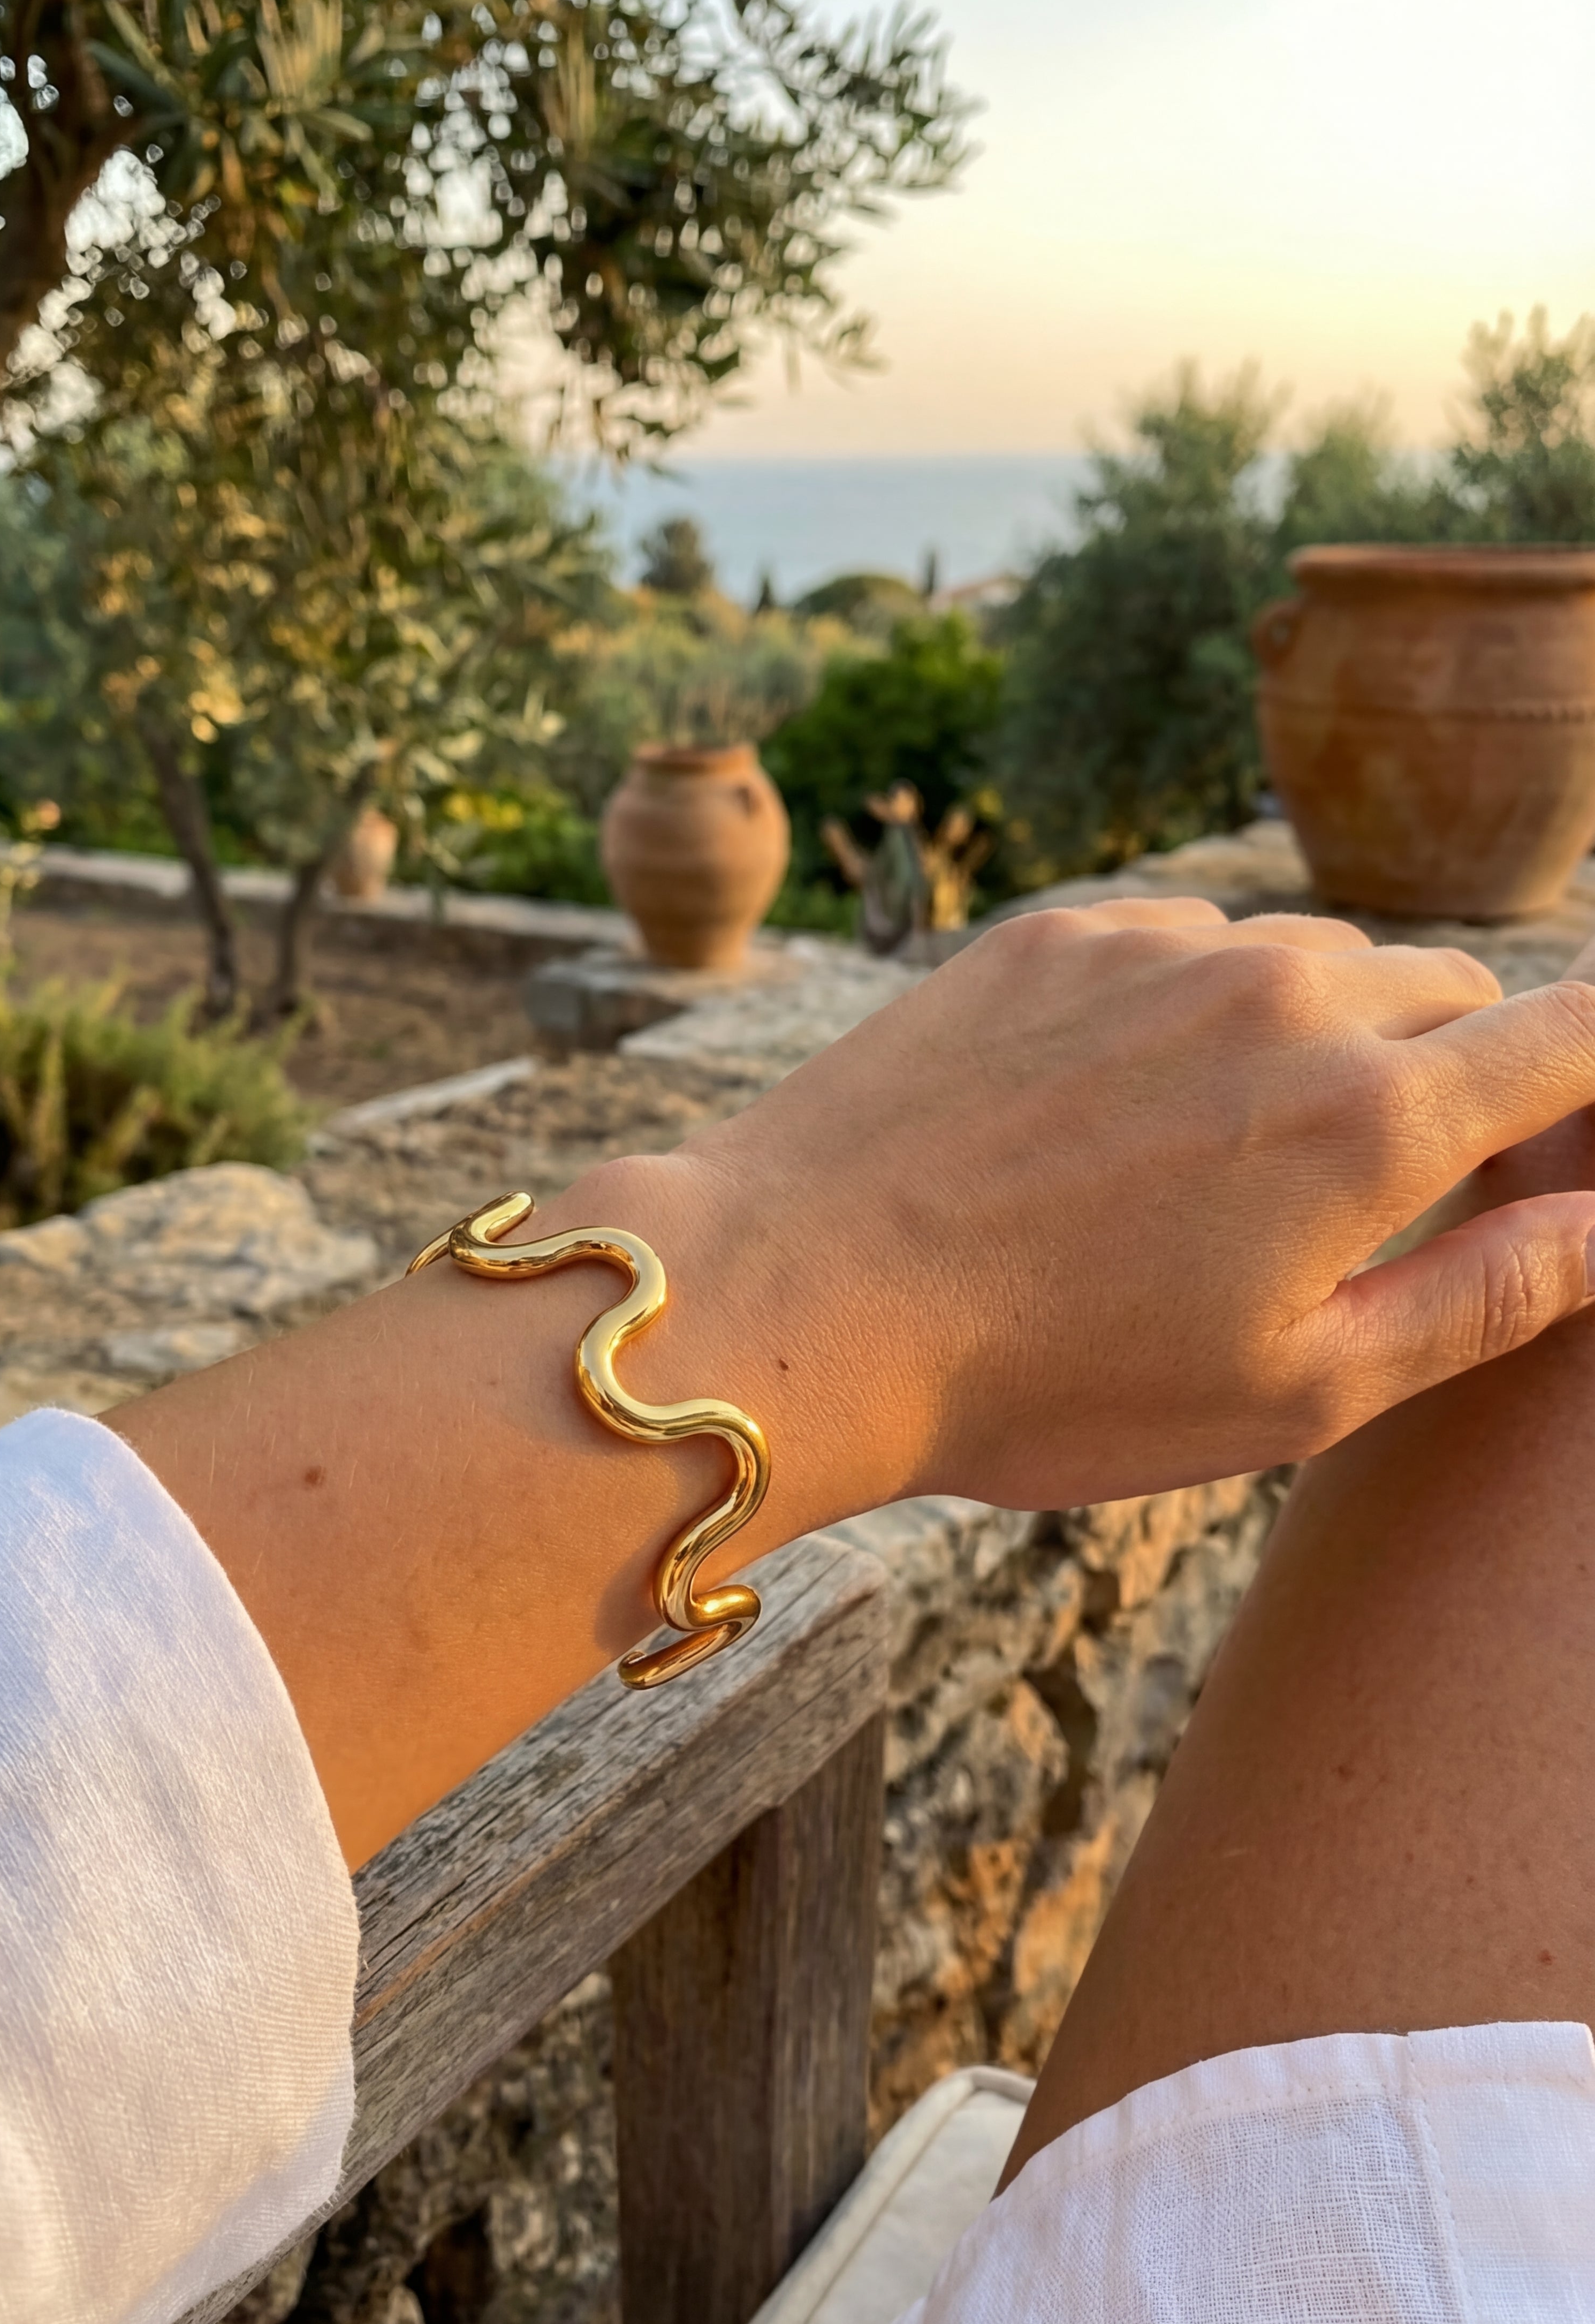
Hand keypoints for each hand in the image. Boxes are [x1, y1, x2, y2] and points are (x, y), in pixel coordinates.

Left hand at [582, 899, 1594, 1514]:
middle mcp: (1288, 992)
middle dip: (1453, 1072)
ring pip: (1313, 957)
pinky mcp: (1059, 934)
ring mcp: (1164, 946)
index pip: (1579, 1034)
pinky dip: (1197, 1004)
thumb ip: (1488, 1296)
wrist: (805, 1297)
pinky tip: (1117, 1107)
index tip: (1571, 1134)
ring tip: (1219, 1162)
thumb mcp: (1298, 1389)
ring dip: (1316, 1034)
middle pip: (1448, 991)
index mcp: (1376, 1117)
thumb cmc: (1051, 1379)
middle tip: (1375, 1189)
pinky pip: (1187, 939)